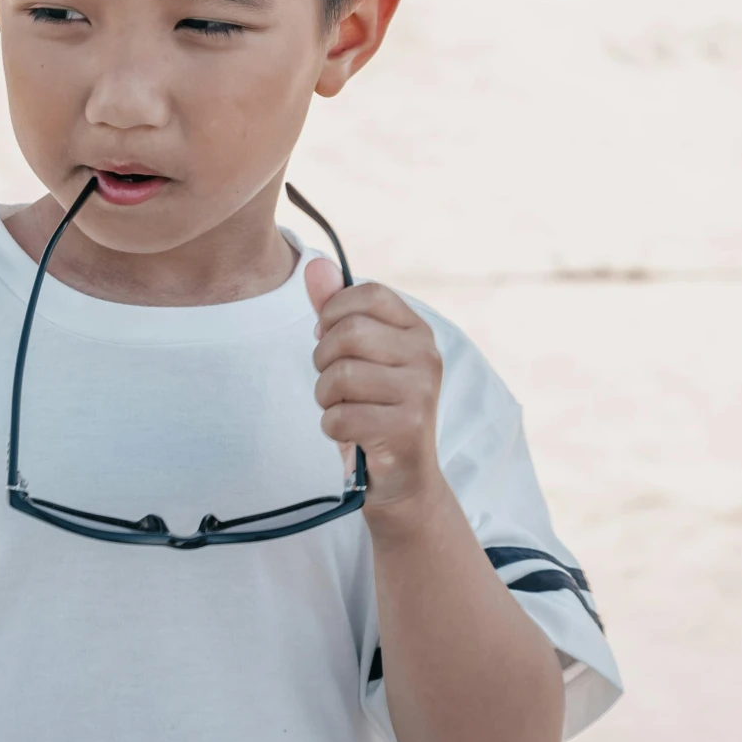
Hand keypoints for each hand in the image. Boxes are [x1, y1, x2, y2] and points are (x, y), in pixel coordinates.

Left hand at [307, 259, 444, 516]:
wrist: (402, 477)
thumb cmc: (372, 407)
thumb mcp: (355, 355)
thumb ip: (334, 310)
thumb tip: (314, 264)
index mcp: (417, 330)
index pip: (369, 294)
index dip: (334, 312)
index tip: (327, 336)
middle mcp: (427, 355)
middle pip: (350, 332)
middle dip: (323, 359)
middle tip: (330, 380)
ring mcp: (421, 391)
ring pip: (342, 375)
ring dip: (326, 397)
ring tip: (340, 407)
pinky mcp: (408, 428)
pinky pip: (342, 416)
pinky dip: (332, 426)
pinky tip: (349, 432)